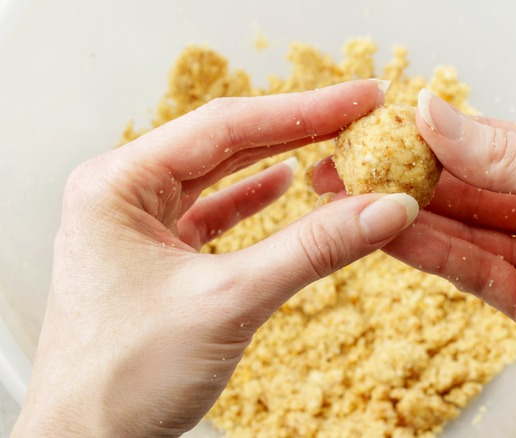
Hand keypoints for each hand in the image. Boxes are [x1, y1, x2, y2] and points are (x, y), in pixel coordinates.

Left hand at [12, 80, 418, 436]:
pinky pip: (214, 212)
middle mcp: (124, 195)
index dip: (302, 110)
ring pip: (222, 175)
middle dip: (296, 128)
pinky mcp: (159, 258)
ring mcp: (139, 226)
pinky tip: (287, 183)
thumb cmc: (122, 380)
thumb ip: (310, 250)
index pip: (225, 127)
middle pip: (225, 144)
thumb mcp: (228, 302)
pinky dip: (255, 198)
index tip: (359, 98)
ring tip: (335, 141)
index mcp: (118, 185)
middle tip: (358, 113)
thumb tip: (381, 208)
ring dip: (281, 159)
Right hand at [313, 90, 515, 435]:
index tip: (381, 127)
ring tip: (352, 199)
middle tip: (350, 165)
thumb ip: (506, 155)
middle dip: (405, 176)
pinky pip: (467, 270)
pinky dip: (428, 253)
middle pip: (462, 186)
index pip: (484, 140)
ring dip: (405, 215)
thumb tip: (438, 116)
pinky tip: (389, 235)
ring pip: (456, 228)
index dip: (431, 134)